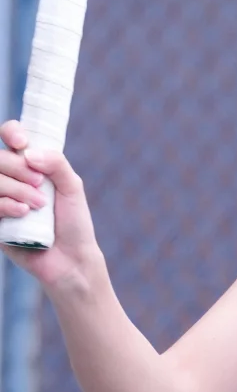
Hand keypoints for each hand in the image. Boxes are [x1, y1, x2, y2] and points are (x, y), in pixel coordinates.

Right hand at [0, 118, 102, 289]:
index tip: (22, 143)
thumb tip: (28, 152)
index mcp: (29, 166)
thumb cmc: (74, 222)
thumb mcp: (72, 187)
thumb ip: (56, 163)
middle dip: (17, 167)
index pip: (10, 137)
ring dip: (14, 188)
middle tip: (40, 184)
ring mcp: (0, 200)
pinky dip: (4, 204)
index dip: (11, 133)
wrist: (70, 259)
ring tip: (37, 204)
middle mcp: (11, 180)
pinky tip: (22, 212)